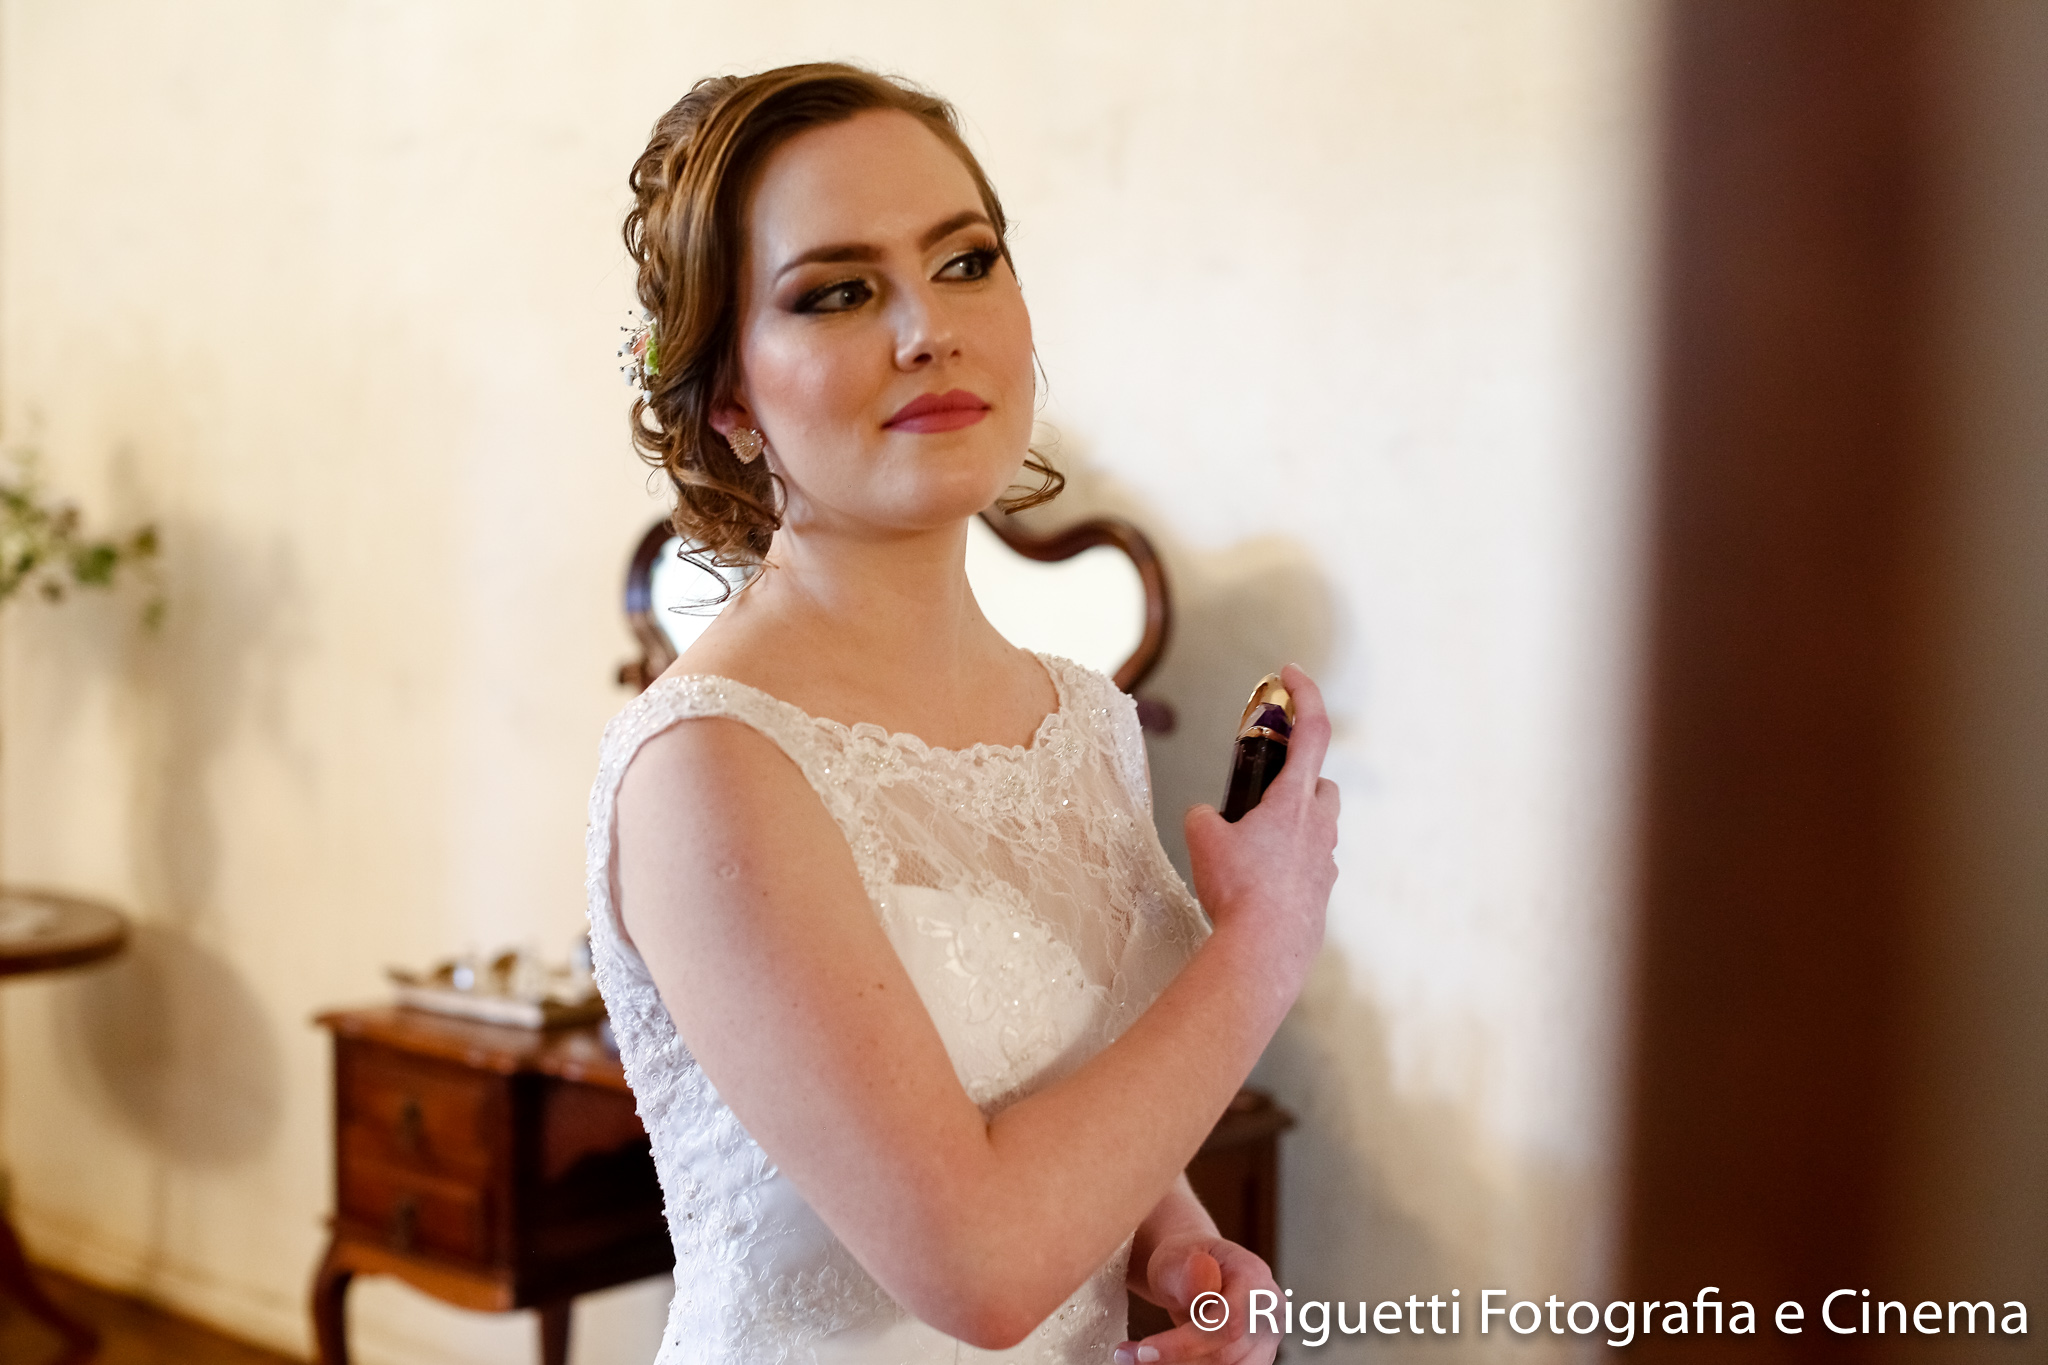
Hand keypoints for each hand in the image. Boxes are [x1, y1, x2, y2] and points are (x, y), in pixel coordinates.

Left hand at [1115, 1234, 1279, 1364]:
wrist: (1193, 1269)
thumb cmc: (1182, 1259)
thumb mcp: (1173, 1256)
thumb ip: (1186, 1269)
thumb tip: (1203, 1281)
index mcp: (1256, 1277)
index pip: (1228, 1324)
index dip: (1186, 1344)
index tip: (1142, 1350)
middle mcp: (1270, 1311)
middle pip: (1228, 1356)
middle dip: (1175, 1361)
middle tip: (1129, 1357)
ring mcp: (1267, 1339)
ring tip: (1140, 1358)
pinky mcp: (1254, 1359)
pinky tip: (1162, 1361)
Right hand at [1183, 664, 1339, 984]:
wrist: (1265, 952)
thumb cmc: (1238, 890)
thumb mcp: (1203, 840)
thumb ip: (1205, 817)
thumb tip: (1206, 820)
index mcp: (1294, 801)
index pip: (1312, 731)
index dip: (1305, 695)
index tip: (1292, 674)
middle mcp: (1319, 828)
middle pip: (1321, 786)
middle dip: (1298, 779)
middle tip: (1263, 789)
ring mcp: (1325, 864)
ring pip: (1317, 829)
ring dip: (1291, 826)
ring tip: (1250, 846)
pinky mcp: (1320, 895)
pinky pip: (1308, 867)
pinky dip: (1287, 866)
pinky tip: (1257, 885)